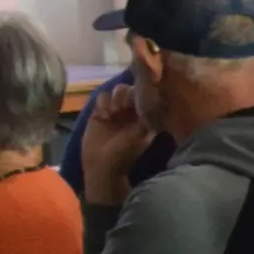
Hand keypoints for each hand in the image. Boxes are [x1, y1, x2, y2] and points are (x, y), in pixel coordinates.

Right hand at [78, 84, 154, 205]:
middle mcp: (129, 110)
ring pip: (116, 90)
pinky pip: (101, 96)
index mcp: (143, 115)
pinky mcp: (99, 112)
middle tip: (121, 109)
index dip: (140, 94)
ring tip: (112, 114)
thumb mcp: (142, 136)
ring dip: (114, 98)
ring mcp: (114, 110)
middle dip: (125, 95)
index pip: (144, 94)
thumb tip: (155, 101)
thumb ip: (148, 119)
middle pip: (129, 89)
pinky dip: (102, 103)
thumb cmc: (124, 153)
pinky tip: (103, 116)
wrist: (102, 165)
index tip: (135, 102)